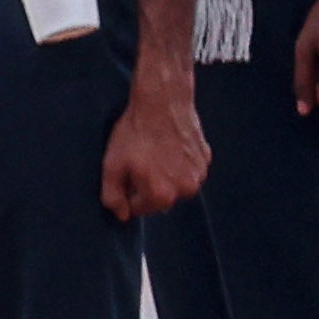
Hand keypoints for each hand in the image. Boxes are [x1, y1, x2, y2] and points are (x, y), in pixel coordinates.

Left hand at [104, 64, 211, 220]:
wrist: (162, 102)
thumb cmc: (135, 134)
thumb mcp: (112, 166)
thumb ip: (113, 196)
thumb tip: (121, 215)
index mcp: (162, 196)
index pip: (139, 209)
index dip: (127, 193)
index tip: (125, 174)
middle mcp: (186, 190)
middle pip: (160, 199)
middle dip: (147, 187)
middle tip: (138, 162)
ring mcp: (200, 174)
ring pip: (176, 185)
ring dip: (165, 177)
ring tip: (154, 154)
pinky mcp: (206, 158)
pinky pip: (188, 170)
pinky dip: (178, 165)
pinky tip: (168, 148)